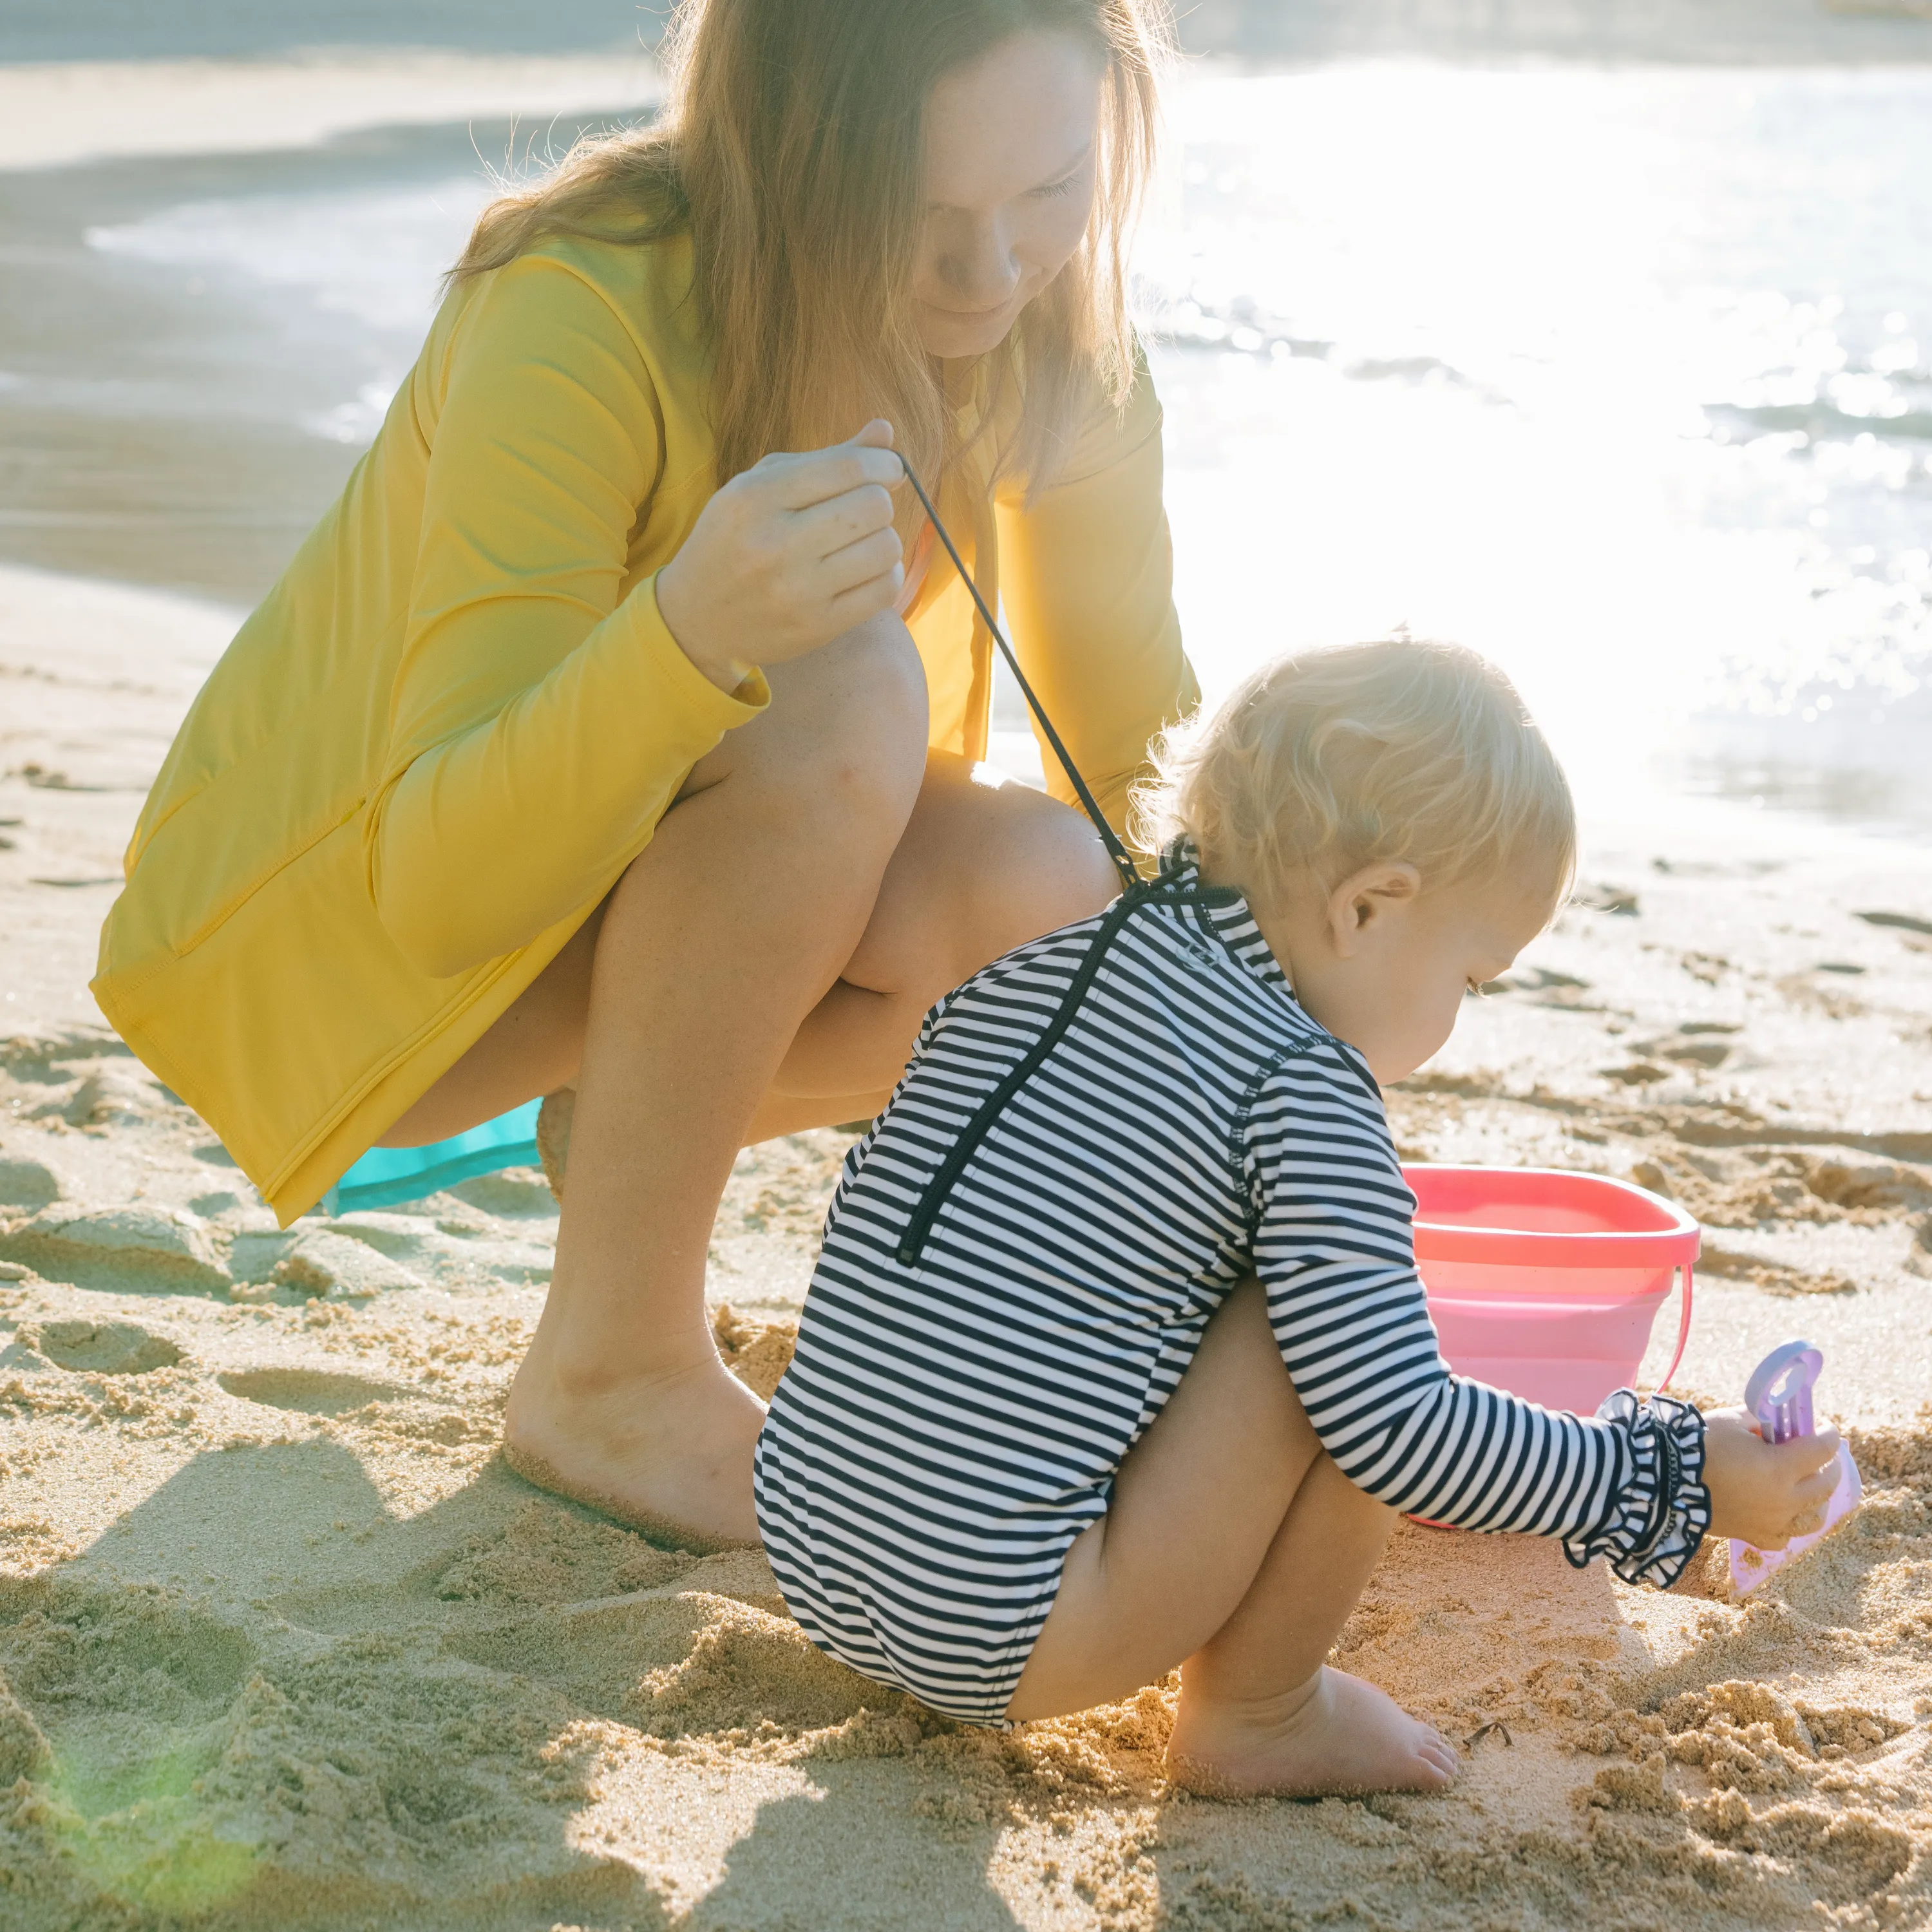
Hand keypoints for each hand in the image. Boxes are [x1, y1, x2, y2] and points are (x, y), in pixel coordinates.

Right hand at [656, 419, 906, 690]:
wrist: (696, 617)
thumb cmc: (736, 540)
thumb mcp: (761, 487)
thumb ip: (825, 459)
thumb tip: (886, 431)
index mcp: (756, 497)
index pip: (849, 467)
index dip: (884, 464)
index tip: (887, 471)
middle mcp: (775, 542)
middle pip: (874, 506)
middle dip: (879, 502)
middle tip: (864, 511)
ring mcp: (796, 589)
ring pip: (885, 547)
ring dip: (884, 540)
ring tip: (862, 542)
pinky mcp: (816, 626)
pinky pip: (884, 589)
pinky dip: (886, 574)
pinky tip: (866, 570)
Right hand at [1702, 1407, 1843, 1550]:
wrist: (1665, 1480)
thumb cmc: (1699, 1444)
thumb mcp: (1732, 1420)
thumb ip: (1761, 1421)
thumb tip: (1776, 1424)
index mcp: (1781, 1467)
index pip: (1823, 1449)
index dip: (1829, 1435)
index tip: (1827, 1427)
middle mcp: (1785, 1499)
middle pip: (1826, 1485)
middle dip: (1830, 1465)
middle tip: (1823, 1455)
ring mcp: (1773, 1522)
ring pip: (1814, 1518)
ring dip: (1816, 1500)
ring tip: (1808, 1488)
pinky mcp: (1756, 1536)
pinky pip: (1784, 1538)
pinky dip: (1788, 1525)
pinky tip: (1781, 1513)